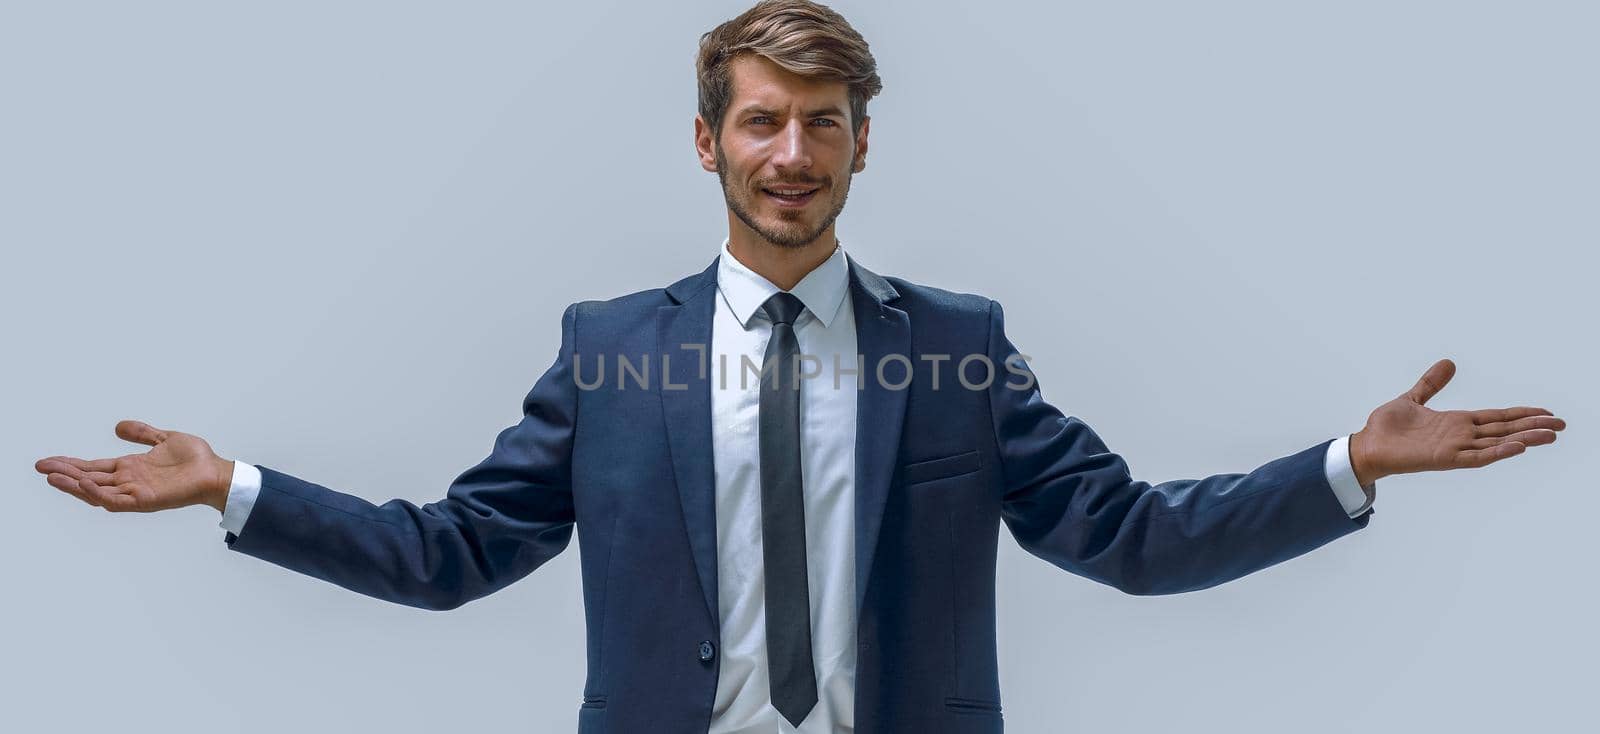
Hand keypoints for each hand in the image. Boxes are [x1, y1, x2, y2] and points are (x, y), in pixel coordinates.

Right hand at [34, 420, 234, 512]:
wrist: (216, 472)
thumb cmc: (195, 459)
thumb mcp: (163, 439)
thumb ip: (142, 433)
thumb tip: (117, 427)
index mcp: (130, 468)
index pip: (93, 467)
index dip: (71, 464)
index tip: (48, 460)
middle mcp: (128, 481)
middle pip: (88, 479)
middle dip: (64, 474)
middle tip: (40, 467)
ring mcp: (135, 492)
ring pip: (97, 491)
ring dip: (74, 485)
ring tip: (52, 477)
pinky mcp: (145, 501)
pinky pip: (116, 501)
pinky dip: (99, 494)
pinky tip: (84, 485)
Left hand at [1349, 359, 1564, 486]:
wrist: (1366, 445)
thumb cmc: (1387, 428)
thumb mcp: (1413, 398)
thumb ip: (1431, 383)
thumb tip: (1449, 363)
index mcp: (1457, 422)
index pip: (1497, 417)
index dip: (1521, 414)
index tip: (1546, 412)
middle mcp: (1461, 436)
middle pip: (1504, 430)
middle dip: (1532, 426)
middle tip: (1562, 425)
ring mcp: (1455, 448)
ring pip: (1497, 443)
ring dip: (1524, 439)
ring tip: (1550, 435)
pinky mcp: (1444, 458)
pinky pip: (1476, 457)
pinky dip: (1497, 452)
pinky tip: (1517, 447)